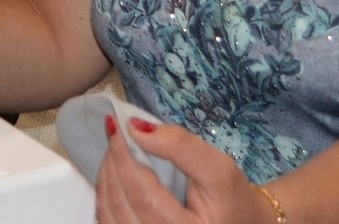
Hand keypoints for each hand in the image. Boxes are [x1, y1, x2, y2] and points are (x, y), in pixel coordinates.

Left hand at [96, 116, 273, 223]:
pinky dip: (106, 194)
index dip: (122, 156)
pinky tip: (115, 174)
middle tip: (115, 133)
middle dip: (112, 162)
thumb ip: (180, 146)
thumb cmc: (232, 199)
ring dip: (105, 176)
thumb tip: (134, 127)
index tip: (116, 125)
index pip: (141, 195)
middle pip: (119, 205)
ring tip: (116, 151)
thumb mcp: (218, 168)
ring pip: (108, 214)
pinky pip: (109, 221)